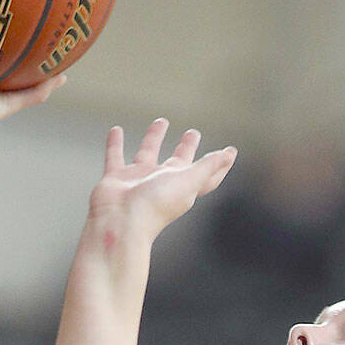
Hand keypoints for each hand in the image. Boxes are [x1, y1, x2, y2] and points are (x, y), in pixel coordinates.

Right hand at [87, 119, 236, 241]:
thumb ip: (207, 167)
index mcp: (182, 185)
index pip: (206, 174)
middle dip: (186, 148)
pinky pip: (115, 156)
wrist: (121, 222)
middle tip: (193, 133)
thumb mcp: (189, 181)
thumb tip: (227, 156)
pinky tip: (115, 131)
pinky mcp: (116, 178)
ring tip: (161, 122)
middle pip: (177, 162)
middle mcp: (161, 182)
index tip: (230, 152)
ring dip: (153, 138)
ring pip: (147, 154)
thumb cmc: (156, 206)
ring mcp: (138, 180)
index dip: (219, 164)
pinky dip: (115, 144)